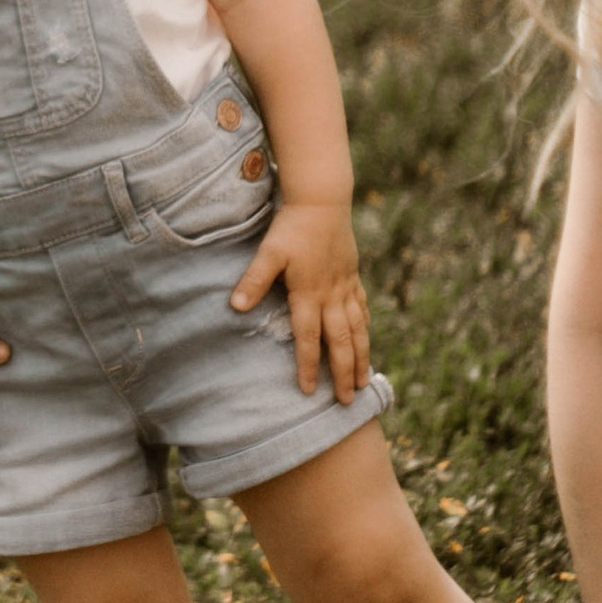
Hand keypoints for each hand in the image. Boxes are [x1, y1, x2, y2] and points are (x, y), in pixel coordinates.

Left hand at [231, 199, 370, 400]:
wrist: (322, 201)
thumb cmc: (292, 227)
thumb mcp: (269, 252)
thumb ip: (254, 280)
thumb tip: (234, 306)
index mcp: (309, 294)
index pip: (309, 338)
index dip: (308, 366)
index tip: (308, 392)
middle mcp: (331, 295)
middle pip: (341, 342)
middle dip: (344, 373)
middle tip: (347, 402)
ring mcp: (345, 286)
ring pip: (357, 329)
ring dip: (361, 357)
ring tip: (365, 381)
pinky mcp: (352, 275)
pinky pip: (362, 308)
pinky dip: (365, 326)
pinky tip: (366, 337)